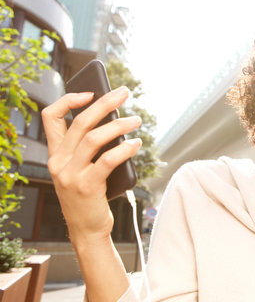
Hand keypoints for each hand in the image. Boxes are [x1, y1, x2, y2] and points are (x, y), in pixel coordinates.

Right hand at [42, 86, 141, 245]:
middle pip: (80, 122)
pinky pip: (107, 160)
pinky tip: (136, 143)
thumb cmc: (91, 194)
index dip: (68, 100)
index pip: (51, 117)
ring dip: (119, 125)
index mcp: (56, 154)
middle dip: (104, 102)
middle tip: (125, 92)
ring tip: (136, 120)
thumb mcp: (84, 168)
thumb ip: (91, 147)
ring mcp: (70, 175)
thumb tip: (116, 119)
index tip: (90, 92)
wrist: (88, 230)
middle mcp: (58, 162)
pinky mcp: (86, 187)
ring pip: (93, 138)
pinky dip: (124, 148)